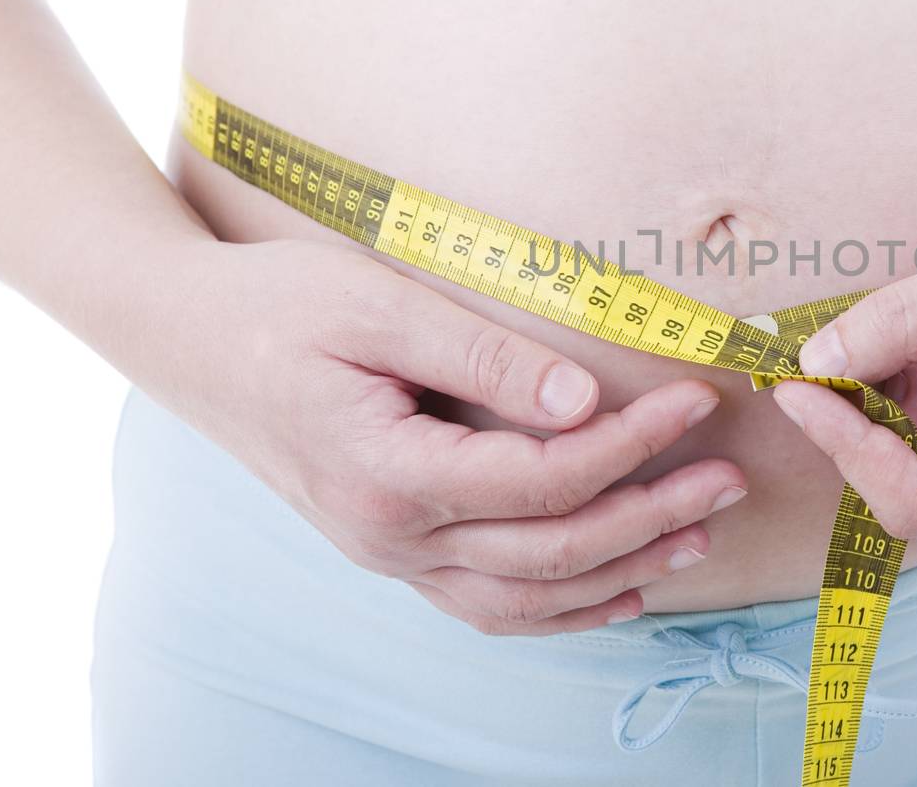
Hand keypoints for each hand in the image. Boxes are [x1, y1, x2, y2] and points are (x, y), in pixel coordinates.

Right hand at [156, 238, 746, 634]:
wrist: (188, 340)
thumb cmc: (280, 306)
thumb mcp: (379, 306)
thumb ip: (485, 356)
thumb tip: (582, 397)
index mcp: (389, 473)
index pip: (545, 475)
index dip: (633, 444)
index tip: (695, 400)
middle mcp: (390, 535)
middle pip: (551, 548)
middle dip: (651, 514)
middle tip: (728, 477)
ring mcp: (389, 556)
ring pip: (527, 597)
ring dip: (621, 572)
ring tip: (699, 538)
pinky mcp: (393, 550)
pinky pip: (488, 606)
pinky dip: (561, 609)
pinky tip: (618, 592)